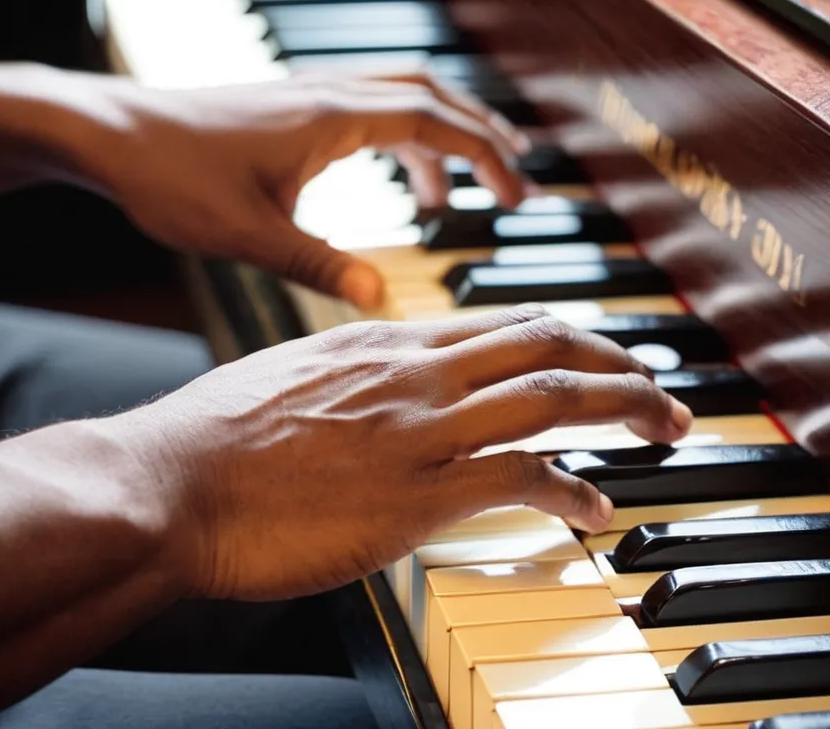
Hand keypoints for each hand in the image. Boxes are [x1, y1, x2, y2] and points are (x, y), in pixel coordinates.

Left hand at [71, 72, 530, 309]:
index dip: (485, 157)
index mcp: (331, 119)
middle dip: (481, 139)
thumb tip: (381, 298)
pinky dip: (399, 137)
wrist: (109, 134)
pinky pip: (368, 106)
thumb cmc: (169, 178)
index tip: (517, 195)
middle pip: (433, 96)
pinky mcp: (290, 105)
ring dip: (442, 135)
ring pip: (402, 95)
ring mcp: (308, 94)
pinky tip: (390, 181)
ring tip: (457, 195)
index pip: (434, 123)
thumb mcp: (250, 236)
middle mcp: (328, 94)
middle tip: (512, 187)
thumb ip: (320, 265)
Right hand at [139, 305, 693, 600]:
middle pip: (544, 342)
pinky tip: (595, 509)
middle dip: (617, 359)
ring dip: (623, 409)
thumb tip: (371, 391)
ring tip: (664, 428)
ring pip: (552, 397)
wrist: (166, 483)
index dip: (562, 336)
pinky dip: (572, 490)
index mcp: (379, 341)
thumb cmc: (209, 441)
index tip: (595, 353)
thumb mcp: (283, 380)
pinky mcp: (416, 495)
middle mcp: (410, 371)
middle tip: (659, 385)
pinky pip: (522, 478)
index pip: (497, 322)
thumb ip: (343, 377)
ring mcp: (418, 430)